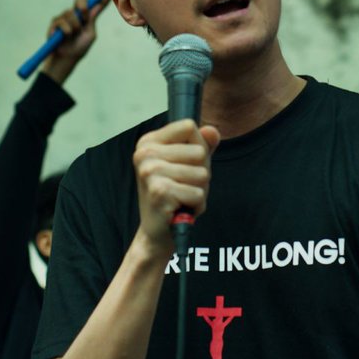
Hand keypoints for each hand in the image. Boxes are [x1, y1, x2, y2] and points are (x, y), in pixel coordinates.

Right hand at [42, 0, 108, 83]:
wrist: (67, 59)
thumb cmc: (79, 48)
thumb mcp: (89, 34)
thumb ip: (92, 20)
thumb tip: (97, 6)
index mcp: (85, 16)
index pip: (94, 3)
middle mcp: (75, 13)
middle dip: (83, 6)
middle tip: (84, 19)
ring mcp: (64, 17)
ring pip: (71, 13)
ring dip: (75, 26)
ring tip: (73, 35)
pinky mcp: (54, 23)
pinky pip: (62, 22)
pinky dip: (67, 31)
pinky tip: (66, 37)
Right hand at [132, 119, 219, 254]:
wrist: (158, 231)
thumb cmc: (175, 193)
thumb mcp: (189, 164)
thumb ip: (202, 144)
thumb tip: (213, 130)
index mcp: (148, 142)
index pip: (189, 127)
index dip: (198, 146)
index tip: (185, 164)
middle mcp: (144, 154)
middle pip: (199, 151)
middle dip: (201, 172)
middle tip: (183, 186)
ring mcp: (150, 172)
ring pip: (202, 174)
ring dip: (199, 190)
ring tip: (182, 197)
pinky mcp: (159, 192)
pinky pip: (199, 194)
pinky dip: (196, 204)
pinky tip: (181, 208)